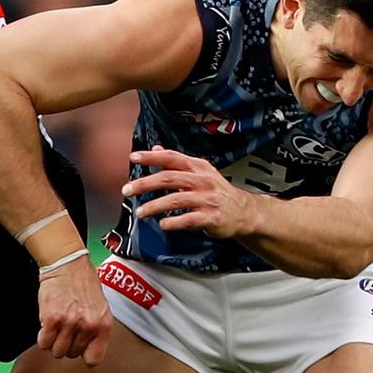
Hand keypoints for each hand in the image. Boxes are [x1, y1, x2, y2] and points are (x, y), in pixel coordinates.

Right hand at [37, 257, 112, 365]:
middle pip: (72, 355)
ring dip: (54, 341)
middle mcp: (88, 325)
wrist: (67, 263)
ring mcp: (70, 323)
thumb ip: (97, 329)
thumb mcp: (101, 307)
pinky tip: (48, 324)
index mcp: (103, 324)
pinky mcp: (52, 319)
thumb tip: (89, 351)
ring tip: (57, 326)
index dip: (83, 355)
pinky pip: (44, 343)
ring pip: (57, 351)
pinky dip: (43, 336)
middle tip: (66, 328)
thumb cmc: (83, 283)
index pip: (94, 359)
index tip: (79, 348)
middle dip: (67, 344)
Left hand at [122, 145, 252, 237]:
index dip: (152, 156)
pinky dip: (174, 222)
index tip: (134, 157)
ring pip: (177, 199)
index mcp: (198, 167)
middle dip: (145, 183)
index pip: (172, 157)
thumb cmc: (218, 192)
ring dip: (155, 206)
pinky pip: (190, 219)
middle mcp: (203, 180)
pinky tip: (163, 224)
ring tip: (140, 212)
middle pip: (169, 178)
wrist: (244, 212)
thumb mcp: (199, 172)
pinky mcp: (212, 217)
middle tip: (127, 190)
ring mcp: (208, 199)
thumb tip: (156, 148)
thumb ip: (177, 162)